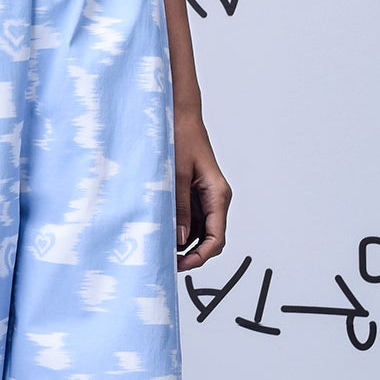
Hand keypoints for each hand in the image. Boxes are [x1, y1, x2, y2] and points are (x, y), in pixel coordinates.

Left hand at [174, 105, 230, 271]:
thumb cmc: (181, 137)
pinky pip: (190, 219)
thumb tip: (181, 239)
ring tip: (161, 249)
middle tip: (167, 262)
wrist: (179, 115)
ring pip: (199, 231)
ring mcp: (204, 197)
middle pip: (210, 239)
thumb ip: (180, 208)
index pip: (217, 237)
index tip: (181, 264)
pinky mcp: (193, 193)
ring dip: (184, 243)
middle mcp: (215, 198)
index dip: (201, 256)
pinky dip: (179, 229)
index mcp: (217, 194)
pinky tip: (162, 233)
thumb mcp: (177, 174)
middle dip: (191, 253)